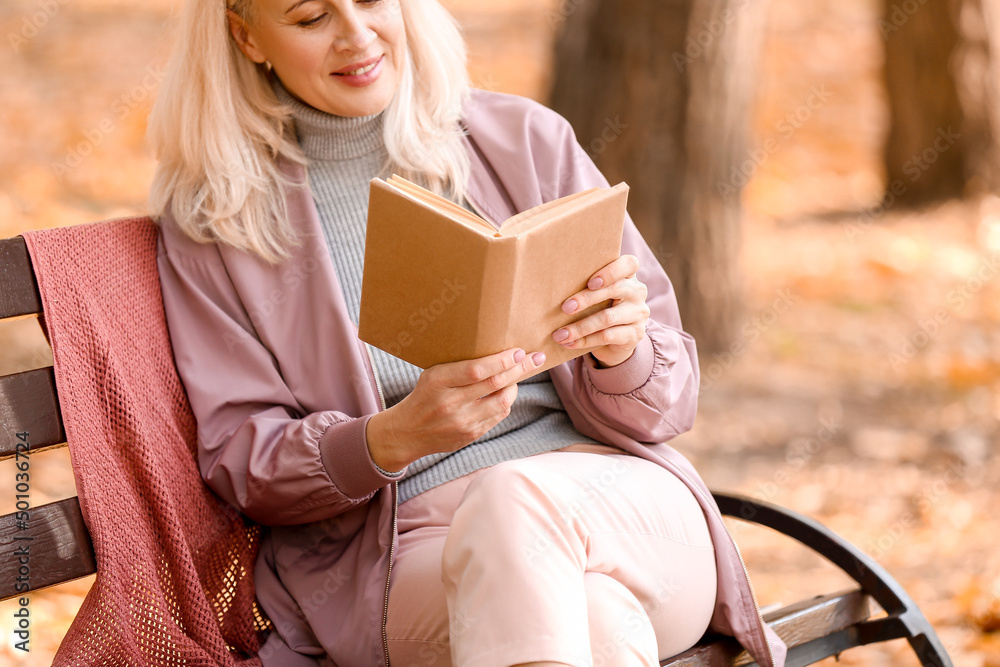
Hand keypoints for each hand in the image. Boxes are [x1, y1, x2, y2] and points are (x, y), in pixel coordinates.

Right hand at [366, 348, 546, 471]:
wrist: (408, 432)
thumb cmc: (425, 394)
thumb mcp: (433, 374)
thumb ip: (460, 367)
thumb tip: (499, 353)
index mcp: (438, 381)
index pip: (477, 370)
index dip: (501, 360)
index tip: (519, 352)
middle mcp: (450, 403)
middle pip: (494, 384)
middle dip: (519, 369)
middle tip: (536, 358)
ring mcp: (462, 422)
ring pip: (502, 402)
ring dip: (514, 387)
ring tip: (517, 376)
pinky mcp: (470, 435)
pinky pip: (497, 416)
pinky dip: (504, 402)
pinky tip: (504, 393)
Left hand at [552, 254, 648, 367]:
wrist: (616, 341)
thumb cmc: (600, 308)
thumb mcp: (596, 294)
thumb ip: (586, 286)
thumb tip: (552, 286)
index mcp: (628, 275)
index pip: (629, 264)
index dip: (611, 271)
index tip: (590, 282)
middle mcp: (637, 292)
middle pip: (614, 290)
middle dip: (586, 299)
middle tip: (565, 308)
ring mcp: (638, 314)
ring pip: (607, 318)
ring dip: (580, 327)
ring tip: (560, 334)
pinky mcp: (635, 334)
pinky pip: (607, 336)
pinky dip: (585, 341)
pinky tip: (569, 343)